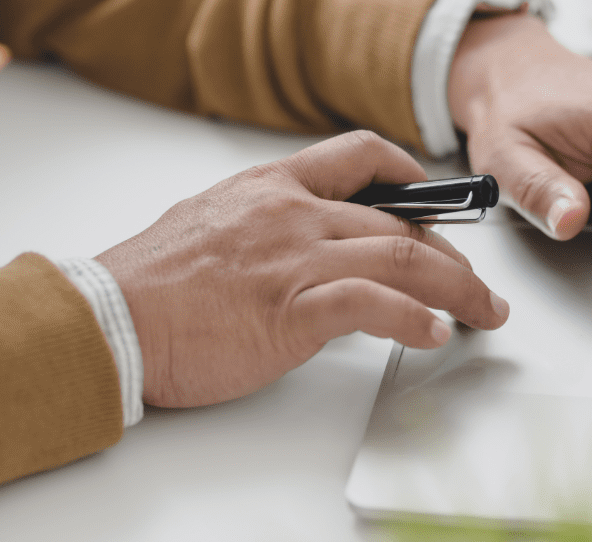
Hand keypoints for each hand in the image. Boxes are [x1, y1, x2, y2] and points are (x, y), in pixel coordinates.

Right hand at [96, 131, 509, 407]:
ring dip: (459, 290)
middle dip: (452, 256)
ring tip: (483, 312)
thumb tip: (304, 253)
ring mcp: (298, 259)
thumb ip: (267, 230)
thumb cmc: (150, 287)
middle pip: (402, 222)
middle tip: (475, 284)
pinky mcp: (296, 309)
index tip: (433, 196)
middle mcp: (294, 215)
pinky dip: (418, 320)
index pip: (359, 157)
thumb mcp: (211, 228)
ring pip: (405, 259)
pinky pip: (378, 306)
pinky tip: (437, 335)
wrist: (108, 321)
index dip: (410, 174)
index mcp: (272, 188)